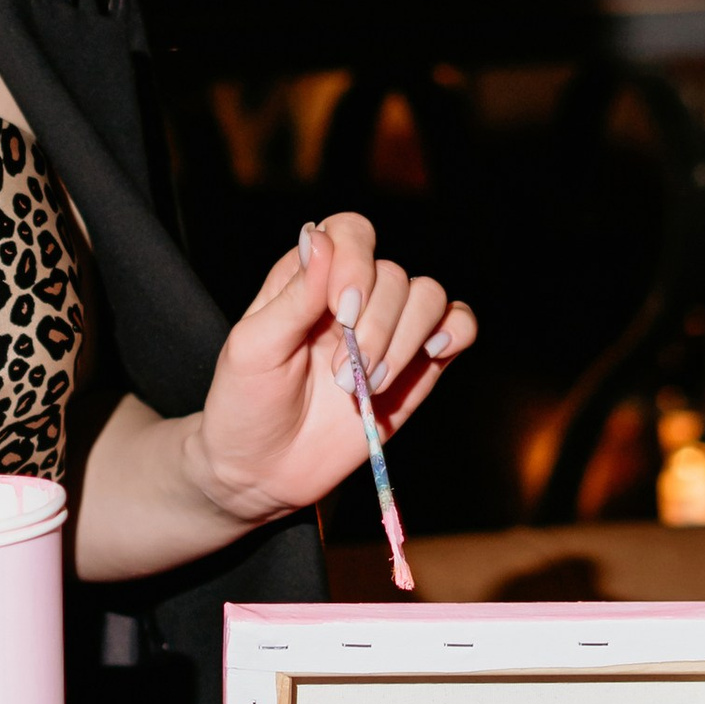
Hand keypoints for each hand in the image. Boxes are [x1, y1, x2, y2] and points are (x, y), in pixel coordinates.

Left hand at [185, 213, 474, 529]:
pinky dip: (455, 332)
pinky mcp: (417, 366)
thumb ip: (293, 295)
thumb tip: (318, 236)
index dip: (355, 262)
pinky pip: (458, 325)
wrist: (262, 470)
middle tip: (340, 376)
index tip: (341, 311)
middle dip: (375, 328)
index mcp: (309, 278)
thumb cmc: (245, 405)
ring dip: (404, 342)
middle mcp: (354, 295)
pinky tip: (432, 354)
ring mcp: (389, 330)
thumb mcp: (253, 348)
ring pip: (429, 296)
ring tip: (368, 385)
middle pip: (395, 274)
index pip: (351, 233)